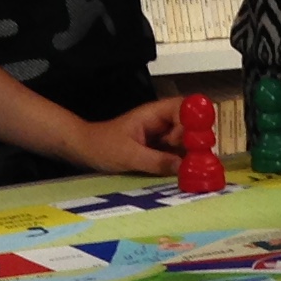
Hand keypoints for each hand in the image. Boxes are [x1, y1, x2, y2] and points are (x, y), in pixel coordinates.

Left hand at [66, 96, 185, 174]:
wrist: (86, 150)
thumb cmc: (102, 146)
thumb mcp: (129, 156)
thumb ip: (156, 161)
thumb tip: (183, 167)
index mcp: (154, 113)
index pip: (184, 107)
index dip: (194, 121)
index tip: (195, 140)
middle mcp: (162, 122)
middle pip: (192, 125)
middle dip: (195, 141)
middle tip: (189, 158)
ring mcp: (162, 136)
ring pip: (187, 141)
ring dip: (190, 154)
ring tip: (187, 169)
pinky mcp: (160, 150)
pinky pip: (178, 154)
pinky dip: (183, 163)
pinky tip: (182, 173)